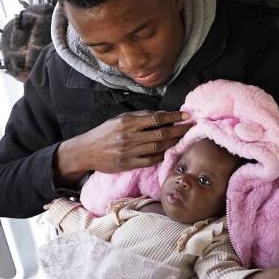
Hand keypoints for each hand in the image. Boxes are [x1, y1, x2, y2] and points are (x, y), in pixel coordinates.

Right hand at [55, 110, 190, 183]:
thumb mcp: (120, 119)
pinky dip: (162, 155)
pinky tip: (170, 151)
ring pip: (158, 147)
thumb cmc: (105, 133)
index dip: (174, 116)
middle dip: (180, 130)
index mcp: (128, 122)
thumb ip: (140, 116)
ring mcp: (129, 152)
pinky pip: (150, 160)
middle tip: (192, 127)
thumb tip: (162, 114)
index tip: (187, 115)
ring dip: (174, 142)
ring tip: (185, 138)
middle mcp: (129, 137)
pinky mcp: (128, 164)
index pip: (156, 118)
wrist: (86, 151)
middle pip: (161, 133)